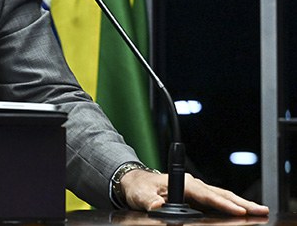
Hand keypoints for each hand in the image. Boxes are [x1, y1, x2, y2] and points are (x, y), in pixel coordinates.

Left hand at [120, 169, 268, 215]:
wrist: (135, 182)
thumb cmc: (139, 187)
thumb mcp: (140, 195)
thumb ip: (149, 201)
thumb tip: (158, 205)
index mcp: (183, 183)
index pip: (206, 195)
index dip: (222, 204)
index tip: (238, 212)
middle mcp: (193, 185)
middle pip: (220, 195)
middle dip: (241, 203)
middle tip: (260, 210)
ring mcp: (196, 191)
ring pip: (222, 197)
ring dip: (240, 204)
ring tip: (258, 211)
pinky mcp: (197, 198)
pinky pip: (217, 202)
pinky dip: (231, 206)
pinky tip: (242, 212)